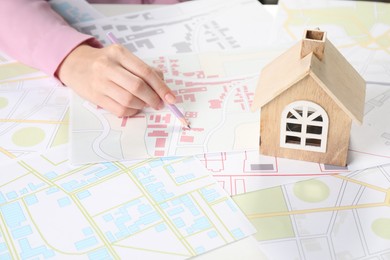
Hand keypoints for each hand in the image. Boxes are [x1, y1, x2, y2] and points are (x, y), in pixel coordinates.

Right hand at [57, 43, 175, 116]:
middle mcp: (108, 66)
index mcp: (119, 53)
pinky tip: (133, 107)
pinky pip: (119, 110)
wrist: (74, 64)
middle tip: (159, 103)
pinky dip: (131, 111)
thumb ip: (142, 68)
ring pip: (129, 100)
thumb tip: (163, 85)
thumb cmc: (105, 61)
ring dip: (142, 105)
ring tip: (144, 103)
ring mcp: (100, 83)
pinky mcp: (95, 97)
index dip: (161, 87)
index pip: (145, 71)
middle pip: (138, 87)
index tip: (171, 98)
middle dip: (153, 98)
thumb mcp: (123, 57)